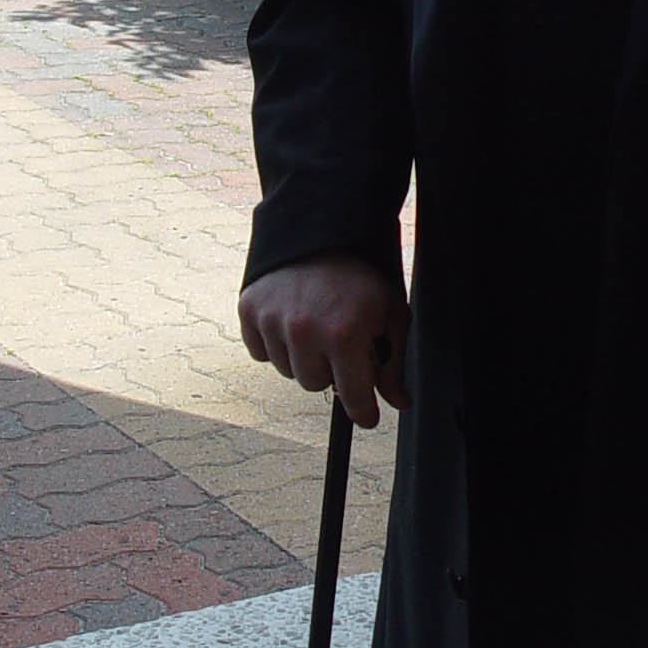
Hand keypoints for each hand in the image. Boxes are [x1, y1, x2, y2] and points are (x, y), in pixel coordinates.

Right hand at [237, 255, 410, 429]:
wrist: (321, 230)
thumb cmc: (361, 275)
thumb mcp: (390, 314)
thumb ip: (393, 362)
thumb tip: (398, 402)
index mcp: (344, 334)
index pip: (352, 397)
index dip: (363, 411)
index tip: (366, 417)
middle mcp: (304, 331)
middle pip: (316, 385)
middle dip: (331, 369)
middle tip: (339, 342)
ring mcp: (272, 321)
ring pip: (288, 371)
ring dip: (303, 356)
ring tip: (315, 324)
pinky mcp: (249, 310)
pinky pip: (261, 352)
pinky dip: (276, 343)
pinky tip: (291, 319)